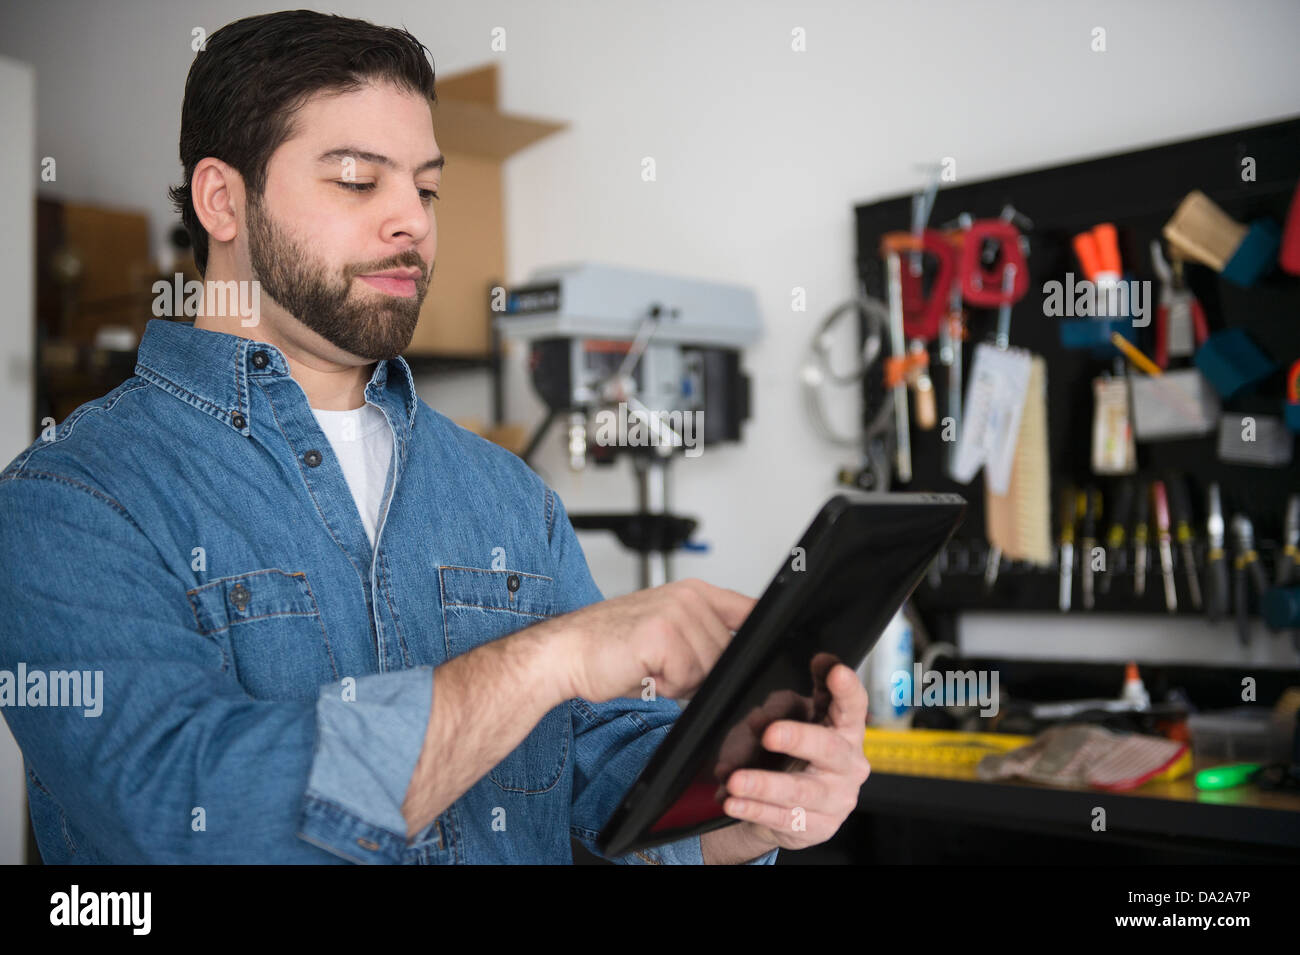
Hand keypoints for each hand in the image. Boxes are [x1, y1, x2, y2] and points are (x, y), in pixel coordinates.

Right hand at [550, 578, 755, 702]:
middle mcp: (689, 597)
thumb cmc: (611, 649)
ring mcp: (677, 612)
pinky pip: (687, 678)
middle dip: (700, 674)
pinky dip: (665, 688)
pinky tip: (642, 672)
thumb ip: (705, 638)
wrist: (566, 653)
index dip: (758, 638)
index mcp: (695, 592)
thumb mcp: (668, 635)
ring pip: (709, 669)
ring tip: (650, 668)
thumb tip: (741, 660)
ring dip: (681, 682)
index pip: (750, 611)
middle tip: (662, 668)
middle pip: (729, 654)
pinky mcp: (664, 634)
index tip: (764, 651)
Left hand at [719, 663, 870, 851]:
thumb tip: (760, 719)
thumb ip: (778, 709)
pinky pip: (783, 818)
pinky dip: (755, 810)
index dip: (846, 688)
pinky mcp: (819, 826)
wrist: (792, 805)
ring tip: (736, 780)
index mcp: (846, 729)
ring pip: (801, 791)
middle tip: (769, 733)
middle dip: (798, 738)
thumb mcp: (787, 719)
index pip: (852, 704)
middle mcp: (848, 763)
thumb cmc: (791, 751)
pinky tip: (735, 802)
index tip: (835, 670)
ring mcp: (837, 798)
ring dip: (765, 785)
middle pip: (829, 748)